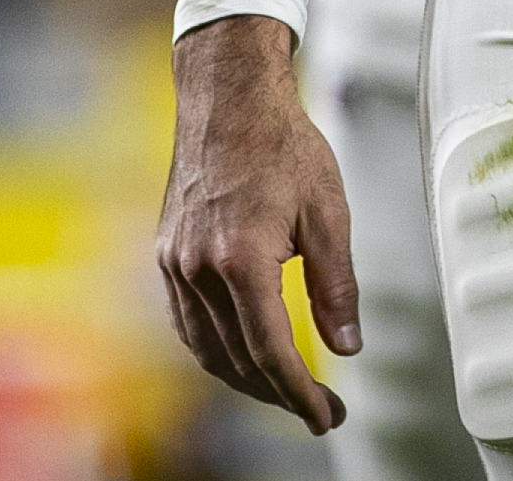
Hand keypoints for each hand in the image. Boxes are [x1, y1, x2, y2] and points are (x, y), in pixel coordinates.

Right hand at [157, 15, 358, 433]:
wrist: (229, 96)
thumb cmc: (281, 141)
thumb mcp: (328, 209)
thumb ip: (336, 283)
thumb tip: (346, 344)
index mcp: (242, 258)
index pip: (271, 352)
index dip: (300, 394)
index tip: (324, 416)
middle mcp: (199, 268)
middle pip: (238, 359)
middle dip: (279, 393)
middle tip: (317, 406)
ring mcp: (176, 263)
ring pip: (208, 349)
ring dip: (247, 378)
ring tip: (286, 387)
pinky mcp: (167, 253)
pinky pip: (189, 323)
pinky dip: (217, 348)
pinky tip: (241, 351)